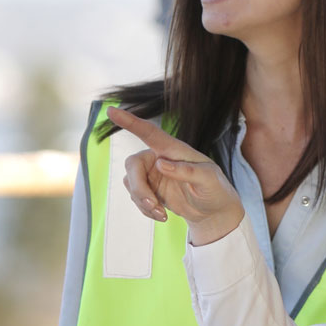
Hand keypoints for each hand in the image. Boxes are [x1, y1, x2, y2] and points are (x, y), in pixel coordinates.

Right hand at [106, 106, 244, 245]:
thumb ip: (187, 170)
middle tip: (152, 205)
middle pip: (133, 164)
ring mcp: (152, 174)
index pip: (149, 132)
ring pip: (131, 183)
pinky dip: (145, 209)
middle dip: (138, 187)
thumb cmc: (215, 188)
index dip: (129, 121)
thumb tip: (160, 163)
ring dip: (142, 201)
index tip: (111, 110)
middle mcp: (158, 157)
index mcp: (173, 149)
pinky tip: (161, 215)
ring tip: (162, 214)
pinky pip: (135, 197)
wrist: (213, 211)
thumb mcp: (209, 179)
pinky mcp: (150, 189)